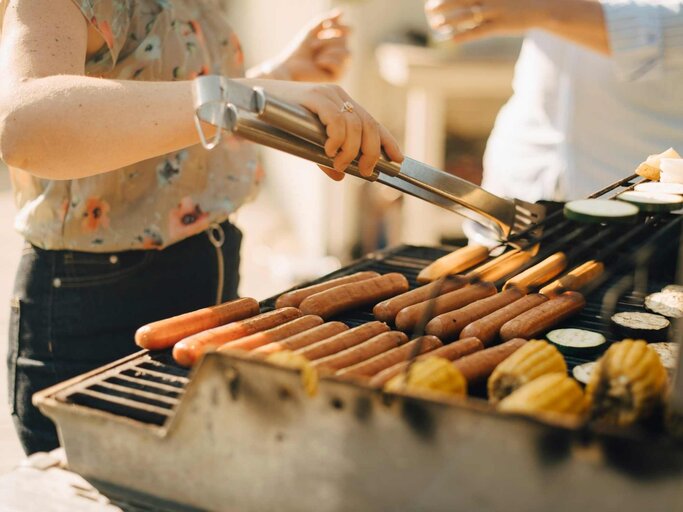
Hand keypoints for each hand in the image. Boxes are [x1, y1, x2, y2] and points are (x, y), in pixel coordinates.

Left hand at [256, 11, 350, 82]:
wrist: (289, 69)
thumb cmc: (299, 51)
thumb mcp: (312, 32)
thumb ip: (325, 21)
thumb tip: (341, 12)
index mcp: (336, 43)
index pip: (348, 31)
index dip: (341, 26)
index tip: (328, 25)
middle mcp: (340, 55)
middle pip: (345, 41)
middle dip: (328, 40)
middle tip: (312, 45)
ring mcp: (340, 67)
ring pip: (347, 53)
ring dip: (328, 50)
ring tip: (315, 56)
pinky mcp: (336, 78)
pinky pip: (341, 65)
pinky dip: (328, 61)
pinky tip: (318, 64)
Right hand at [264, 82, 403, 180]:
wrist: (252, 100)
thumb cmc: (278, 120)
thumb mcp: (306, 141)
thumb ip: (324, 156)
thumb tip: (339, 175)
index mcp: (342, 104)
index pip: (372, 122)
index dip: (388, 141)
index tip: (398, 159)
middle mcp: (339, 96)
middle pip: (369, 126)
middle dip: (372, 152)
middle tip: (365, 171)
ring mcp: (328, 94)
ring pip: (355, 126)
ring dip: (351, 150)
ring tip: (338, 162)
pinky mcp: (315, 96)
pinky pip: (336, 120)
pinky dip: (337, 139)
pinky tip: (329, 150)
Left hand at [424, 0, 548, 43]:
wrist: (542, 6)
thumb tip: (469, 0)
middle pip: (462, 0)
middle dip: (443, 4)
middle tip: (428, 9)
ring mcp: (496, 12)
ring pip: (468, 17)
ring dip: (450, 21)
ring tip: (435, 25)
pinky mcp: (501, 26)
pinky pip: (479, 32)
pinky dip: (465, 35)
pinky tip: (452, 39)